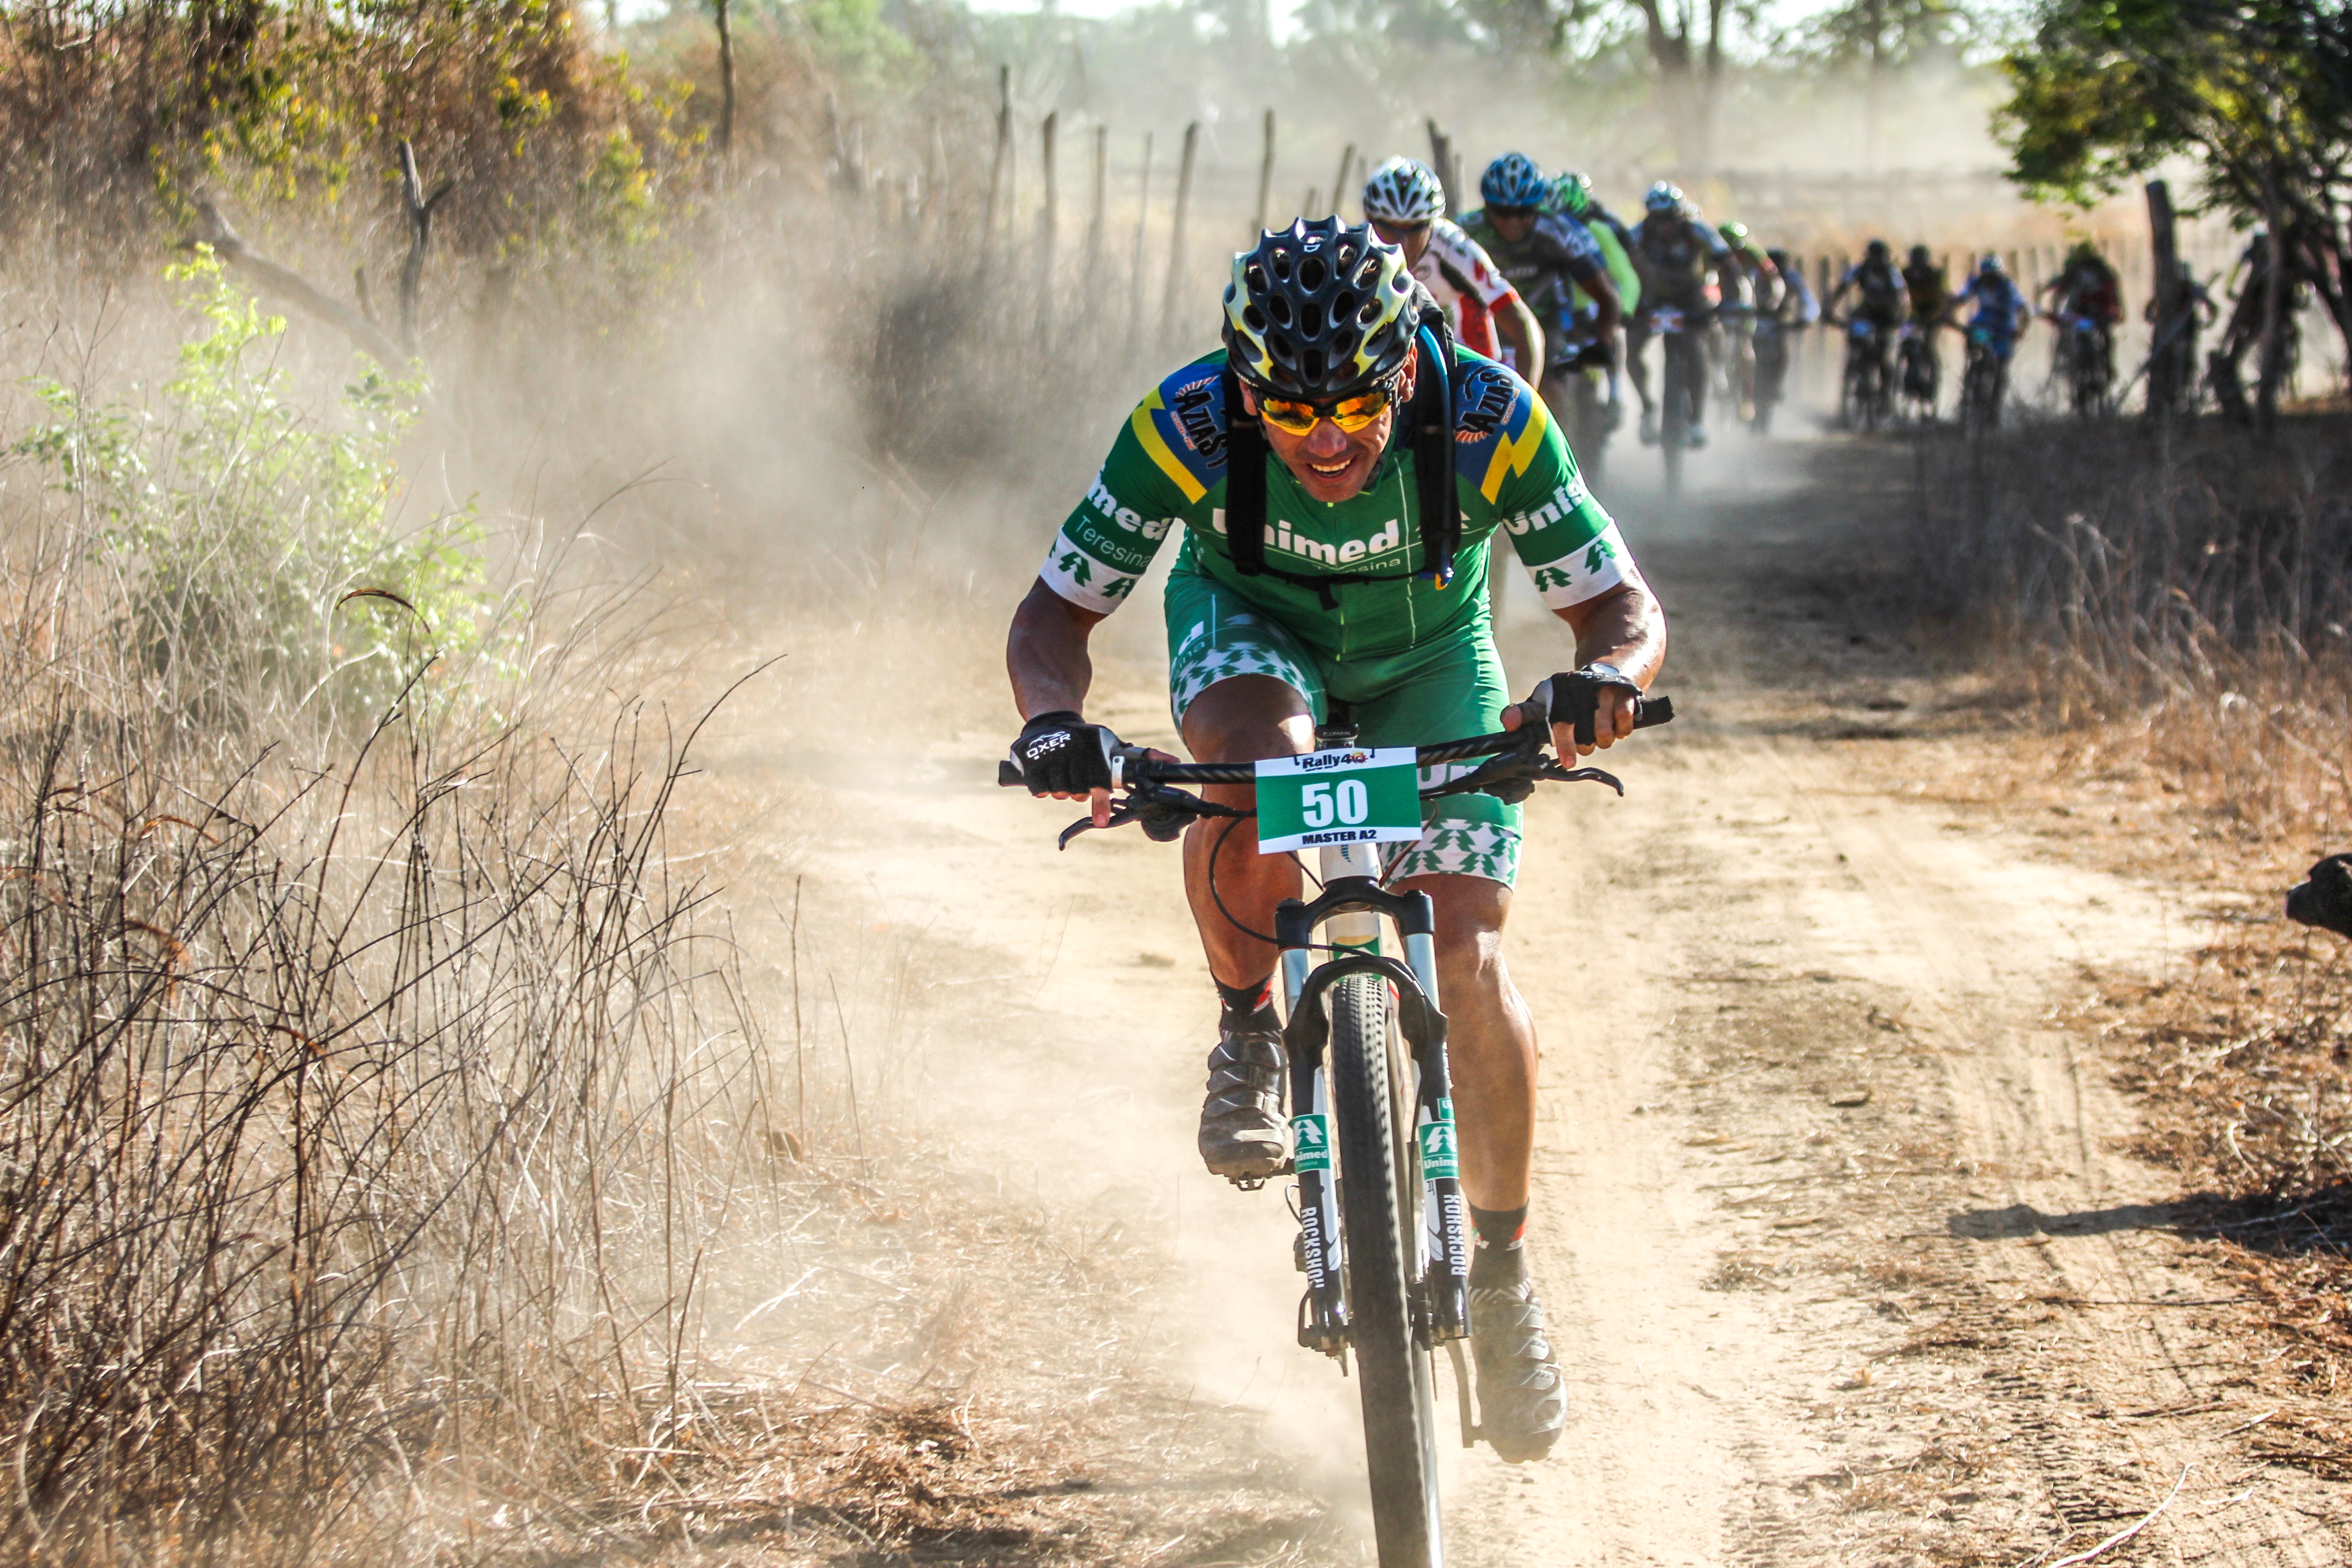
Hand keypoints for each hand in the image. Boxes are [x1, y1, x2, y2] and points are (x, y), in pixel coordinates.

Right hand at [1011, 711, 1115, 827]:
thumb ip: (1111, 771)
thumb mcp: (1102, 746)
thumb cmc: (1082, 740)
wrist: (1051, 720)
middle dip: (1079, 792)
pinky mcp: (1030, 762)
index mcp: (1091, 745)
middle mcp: (1070, 749)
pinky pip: (1040, 791)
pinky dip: (1044, 789)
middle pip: (1078, 792)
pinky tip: (1046, 778)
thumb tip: (1115, 804)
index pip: (1097, 782)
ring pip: (1060, 793)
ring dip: (1062, 790)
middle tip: (1077, 782)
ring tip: (1061, 776)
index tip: (1101, 821)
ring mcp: (1049, 756)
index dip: (1101, 802)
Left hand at [1504, 665, 1641, 756]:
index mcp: (1556, 690)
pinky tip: (1615, 724)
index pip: (1558, 721)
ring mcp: (1605, 690)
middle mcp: (1581, 688)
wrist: (1605, 672)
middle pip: (1585, 738)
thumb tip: (1508, 724)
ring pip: (1605, 735)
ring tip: (1599, 732)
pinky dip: (1621, 731)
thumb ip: (1523, 715)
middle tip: (1583, 743)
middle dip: (1584, 747)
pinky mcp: (1627, 693)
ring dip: (1603, 741)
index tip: (1568, 762)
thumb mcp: (1542, 701)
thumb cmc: (1566, 696)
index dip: (1563, 743)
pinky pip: (1624, 726)